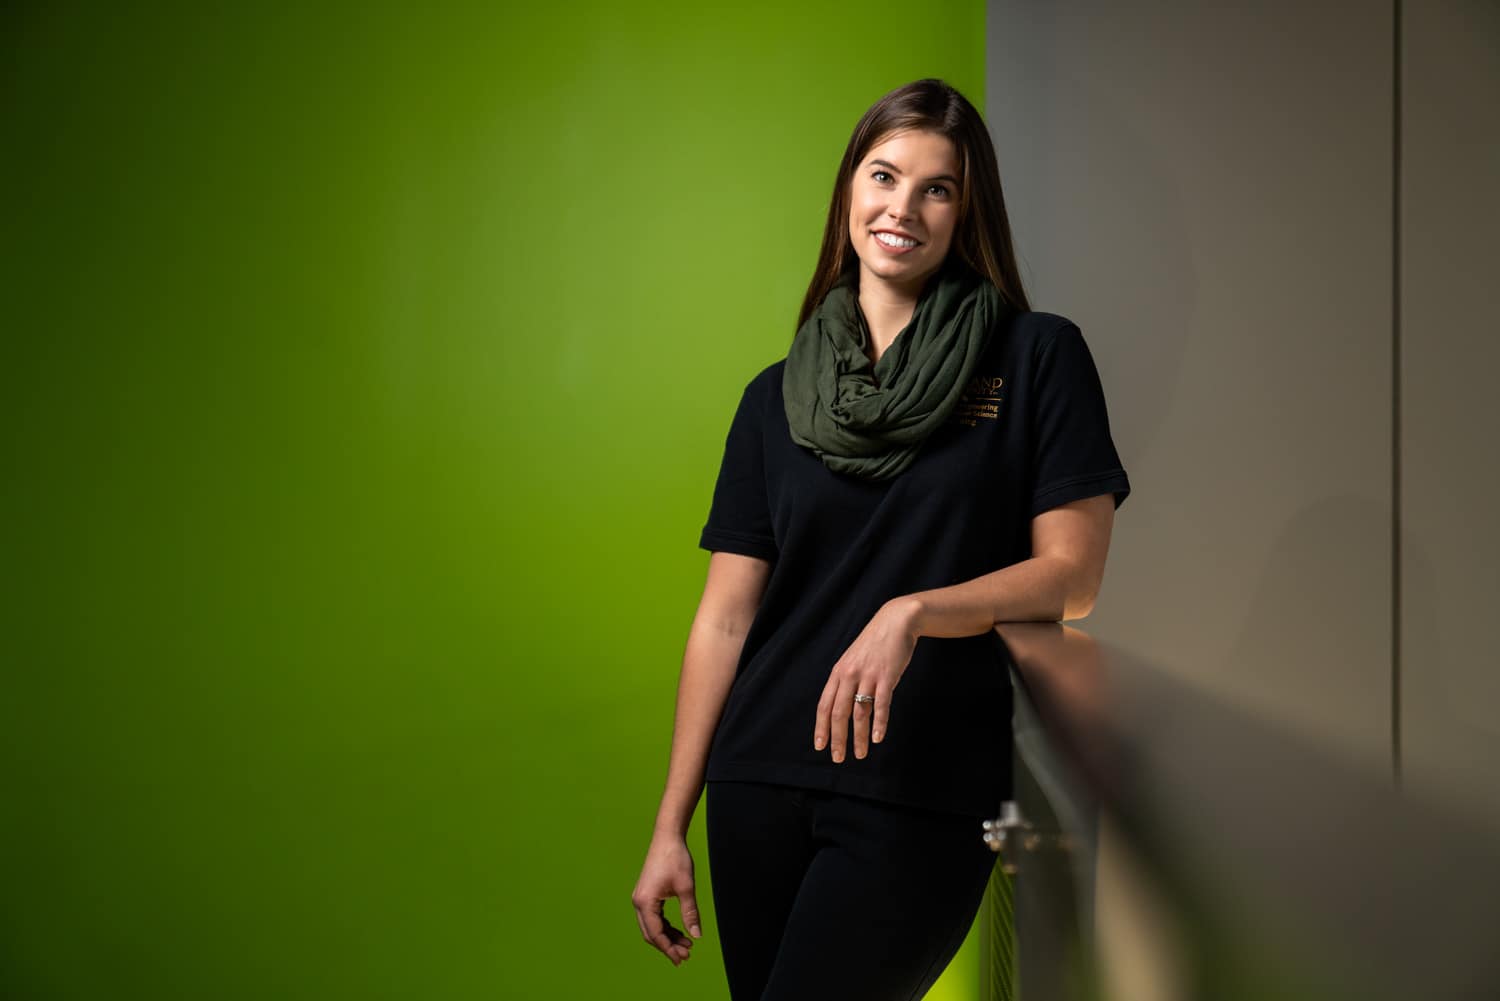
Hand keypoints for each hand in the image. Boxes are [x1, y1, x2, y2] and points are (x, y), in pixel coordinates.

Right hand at [631, 834, 701, 965]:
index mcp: (645, 902)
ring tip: (687, 945)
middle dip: (668, 946)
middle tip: (686, 955)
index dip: (669, 948)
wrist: (667, 838)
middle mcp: (639, 902)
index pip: (655, 934)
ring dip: (668, 937)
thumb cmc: (676, 859)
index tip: (683, 958)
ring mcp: (641, 899)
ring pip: (652, 926)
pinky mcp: (646, 895)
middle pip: (651, 933)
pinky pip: (654, 917)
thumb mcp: (686, 888)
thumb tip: (696, 936)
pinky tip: (679, 931)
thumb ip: (690, 913)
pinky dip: (666, 926)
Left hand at [813, 598, 919, 762]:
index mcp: (838, 673)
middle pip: (838, 713)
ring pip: (859, 713)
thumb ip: (846, 682)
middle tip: (838, 758)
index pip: (824, 705)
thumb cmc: (874, 645)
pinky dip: (879, 723)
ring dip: (859, 737)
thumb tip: (841, 707)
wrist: (895, 622)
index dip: (821, 728)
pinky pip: (881, 704)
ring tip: (861, 754)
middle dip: (837, 739)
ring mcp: (868, 675)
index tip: (820, 747)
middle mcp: (849, 675)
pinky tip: (878, 738)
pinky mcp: (886, 676)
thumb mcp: (853, 660)